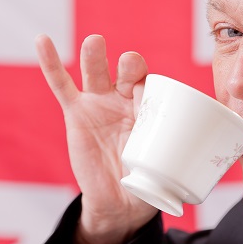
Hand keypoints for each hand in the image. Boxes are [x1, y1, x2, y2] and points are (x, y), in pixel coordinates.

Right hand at [36, 34, 157, 243]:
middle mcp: (126, 100)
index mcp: (151, 109)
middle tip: (130, 65)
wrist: (119, 203)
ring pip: (96, 72)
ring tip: (95, 43)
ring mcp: (99, 103)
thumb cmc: (147, 183)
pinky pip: (61, 84)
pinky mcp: (76, 112)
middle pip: (128, 71)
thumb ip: (173, 164)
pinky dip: (51, 63)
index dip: (152, 86)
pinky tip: (43, 41)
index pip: (153, 86)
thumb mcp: (165, 172)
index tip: (152, 94)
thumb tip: (199, 168)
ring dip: (95, 55)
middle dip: (130, 65)